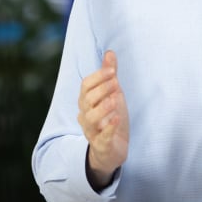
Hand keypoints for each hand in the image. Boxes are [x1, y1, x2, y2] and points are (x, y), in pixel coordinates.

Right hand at [77, 50, 128, 189]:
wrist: (113, 149)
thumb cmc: (110, 118)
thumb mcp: (113, 94)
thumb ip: (110, 75)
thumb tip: (110, 52)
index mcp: (86, 101)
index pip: (86, 86)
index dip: (98, 77)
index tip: (113, 70)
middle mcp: (85, 115)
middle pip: (87, 100)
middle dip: (102, 90)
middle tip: (116, 83)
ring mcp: (92, 131)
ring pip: (90, 119)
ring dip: (103, 108)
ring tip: (115, 100)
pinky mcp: (101, 146)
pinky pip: (102, 137)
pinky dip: (108, 128)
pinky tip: (116, 120)